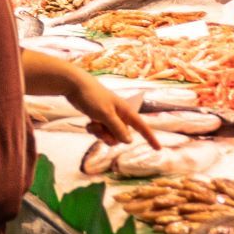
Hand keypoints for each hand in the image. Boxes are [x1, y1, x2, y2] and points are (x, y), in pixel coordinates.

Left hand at [24, 51, 158, 145]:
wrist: (75, 85)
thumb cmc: (92, 97)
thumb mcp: (105, 114)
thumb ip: (117, 128)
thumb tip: (128, 141)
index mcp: (125, 112)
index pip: (142, 127)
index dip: (150, 138)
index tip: (158, 149)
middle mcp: (119, 115)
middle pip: (121, 136)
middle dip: (111, 137)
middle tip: (100, 129)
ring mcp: (109, 116)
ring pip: (109, 135)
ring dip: (100, 134)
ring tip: (92, 124)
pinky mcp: (99, 117)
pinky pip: (100, 131)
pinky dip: (94, 130)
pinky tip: (88, 123)